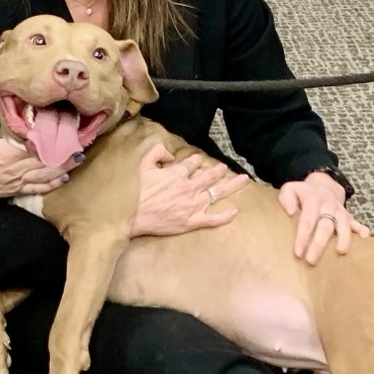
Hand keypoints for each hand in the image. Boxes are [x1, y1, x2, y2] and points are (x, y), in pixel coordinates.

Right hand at [0, 87, 71, 204]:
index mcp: (10, 154)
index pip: (36, 150)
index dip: (53, 146)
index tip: (66, 138)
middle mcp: (18, 169)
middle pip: (46, 164)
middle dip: (64, 157)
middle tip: (80, 149)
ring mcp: (18, 181)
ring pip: (45, 177)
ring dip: (62, 169)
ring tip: (77, 161)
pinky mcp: (16, 189)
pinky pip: (37, 189)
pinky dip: (51, 185)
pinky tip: (63, 179)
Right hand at [128, 143, 247, 237]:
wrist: (130, 216)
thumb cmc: (134, 191)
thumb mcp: (142, 163)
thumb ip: (157, 152)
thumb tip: (170, 154)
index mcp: (177, 173)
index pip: (193, 163)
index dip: (195, 160)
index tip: (196, 161)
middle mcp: (189, 187)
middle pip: (210, 175)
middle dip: (219, 170)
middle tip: (225, 167)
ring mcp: (192, 205)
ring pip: (217, 193)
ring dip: (231, 185)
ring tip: (243, 180)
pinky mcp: (191, 221)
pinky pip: (213, 219)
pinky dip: (225, 216)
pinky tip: (234, 212)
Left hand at [279, 171, 368, 265]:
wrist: (323, 186)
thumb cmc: (302, 193)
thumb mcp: (290, 189)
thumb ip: (286, 198)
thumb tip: (290, 212)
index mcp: (312, 200)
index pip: (307, 220)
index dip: (302, 237)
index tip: (298, 253)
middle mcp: (328, 206)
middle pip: (325, 226)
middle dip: (319, 244)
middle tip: (311, 260)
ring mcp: (340, 211)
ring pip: (343, 224)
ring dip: (343, 238)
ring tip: (341, 252)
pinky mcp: (348, 216)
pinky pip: (356, 222)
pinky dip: (361, 229)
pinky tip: (365, 237)